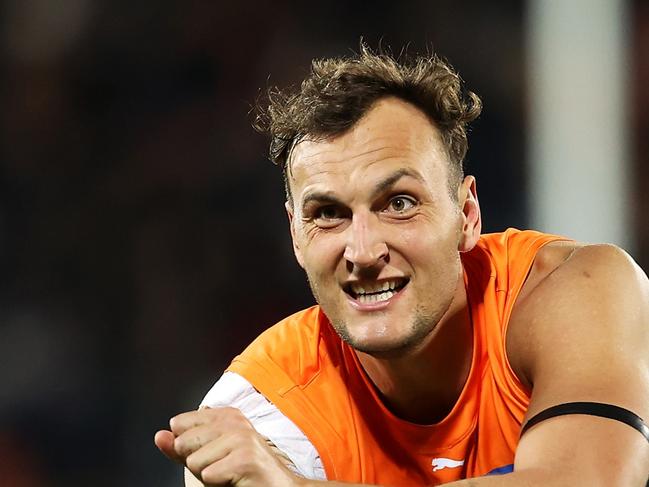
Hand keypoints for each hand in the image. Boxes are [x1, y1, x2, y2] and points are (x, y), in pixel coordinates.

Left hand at [155, 407, 302, 486]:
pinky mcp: (245, 458)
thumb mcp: (206, 457)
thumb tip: (159, 436)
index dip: (188, 447)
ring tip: (230, 473)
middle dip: (197, 462)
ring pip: (194, 461)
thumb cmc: (242, 473)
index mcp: (225, 414)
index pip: (180, 425)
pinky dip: (217, 483)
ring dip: (208, 475)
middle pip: (184, 443)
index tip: (211, 453)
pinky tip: (235, 479)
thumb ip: (181, 447)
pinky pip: (208, 474)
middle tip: (222, 466)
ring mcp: (242, 437)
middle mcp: (235, 420)